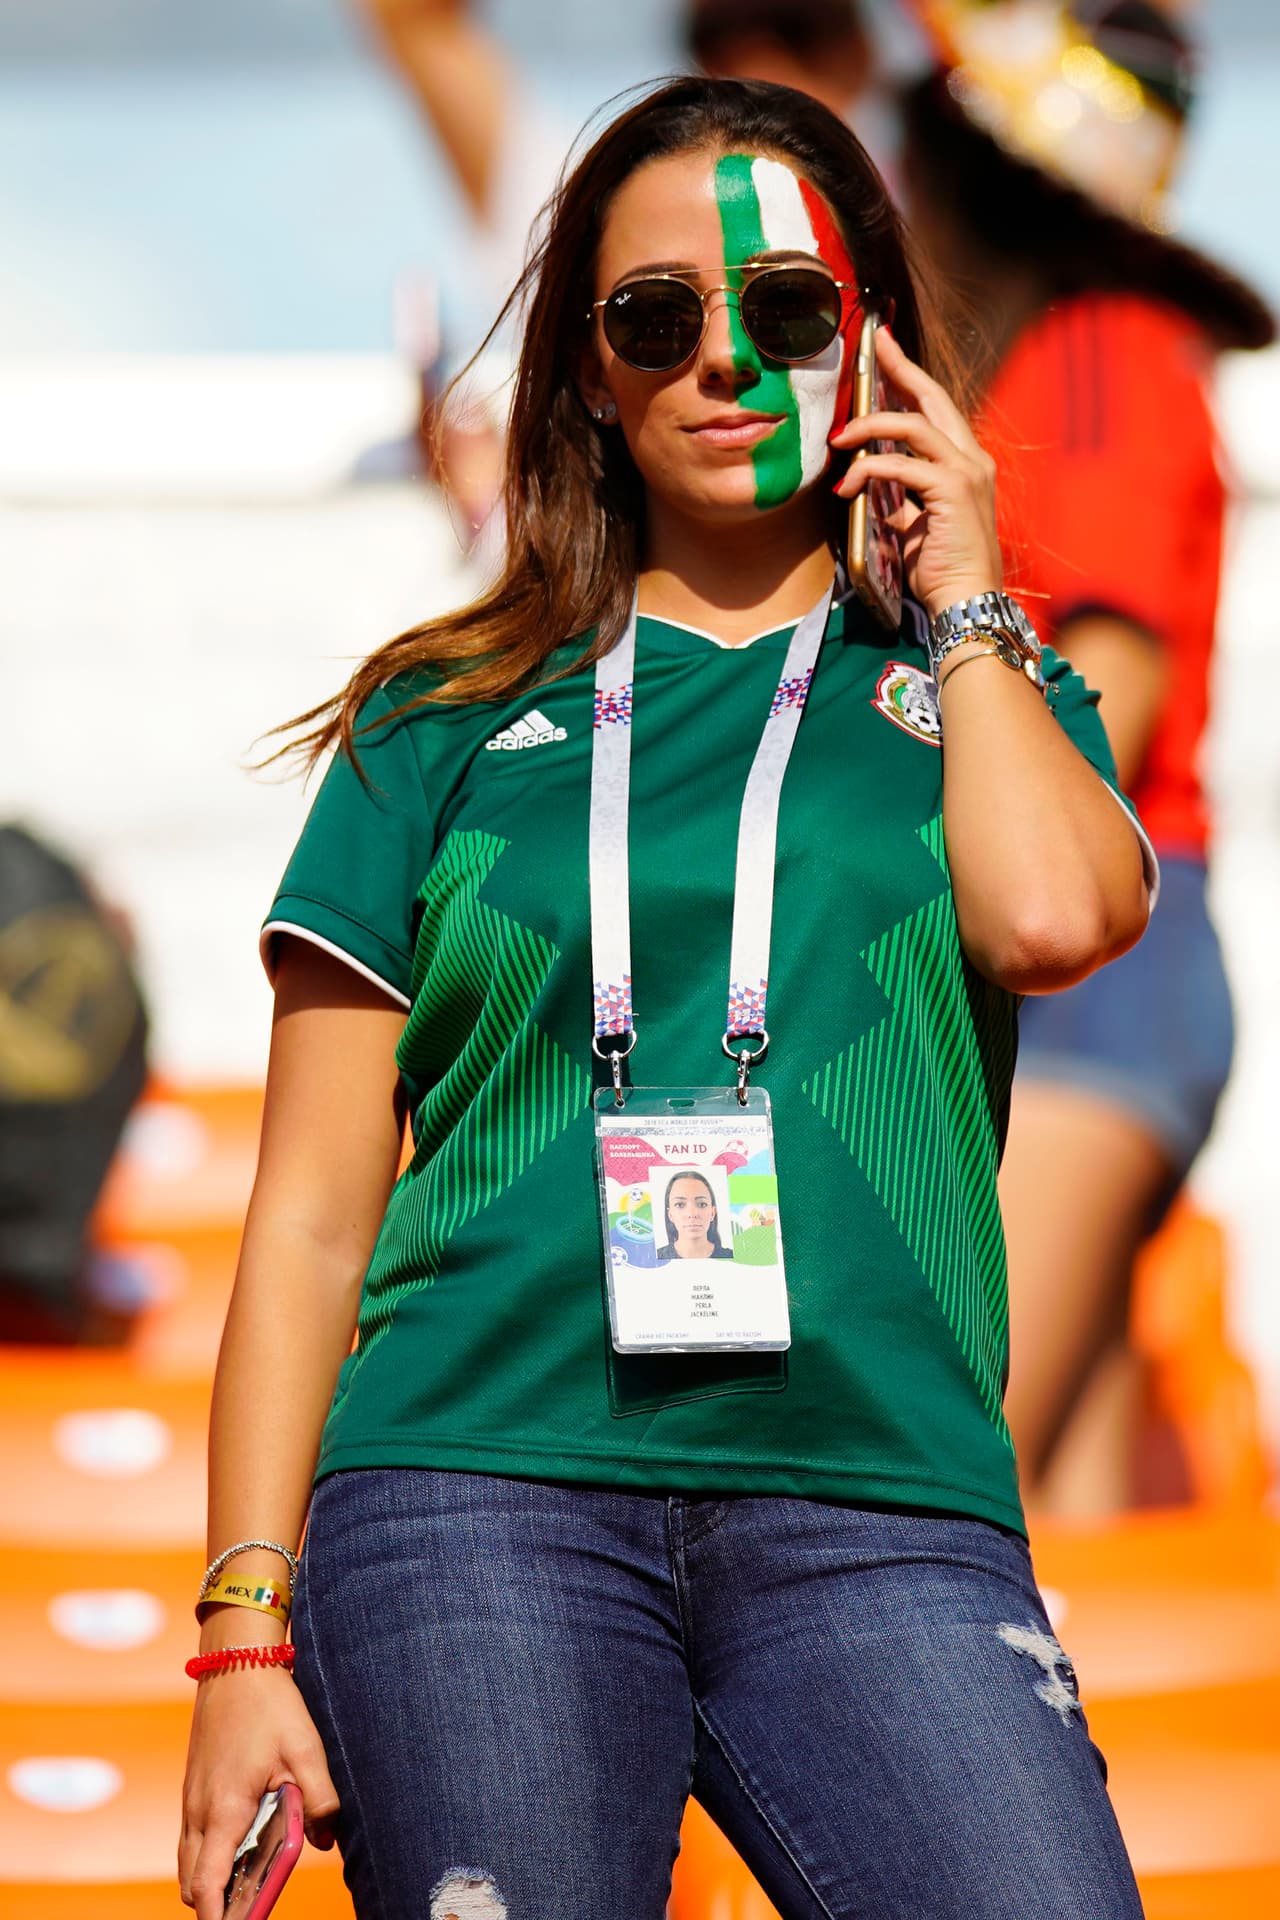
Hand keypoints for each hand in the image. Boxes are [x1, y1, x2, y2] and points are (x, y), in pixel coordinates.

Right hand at [178, 1668, 339, 1919]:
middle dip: (215, 1904)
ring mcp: (191, 1800)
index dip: (218, 1916)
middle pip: (193, 1883)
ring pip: (188, 1862)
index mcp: (224, 1809)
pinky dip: (208, 1856)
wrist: (235, 1662)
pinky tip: (241, 1846)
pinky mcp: (194, 1789)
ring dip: (210, 1881)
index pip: (207, 1884)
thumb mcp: (305, 1749)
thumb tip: (325, 1840)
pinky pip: (192, 1839)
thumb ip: (318, 1798)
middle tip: (250, 1909)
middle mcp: (199, 1811)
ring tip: (248, 1886)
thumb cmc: (269, 1704)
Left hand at [831, 327, 1002, 618]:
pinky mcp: (954, 491)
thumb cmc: (942, 570)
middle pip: (932, 396)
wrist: (966, 601)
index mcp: (965, 463)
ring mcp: (967, 472)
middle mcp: (972, 459)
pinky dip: (870, 469)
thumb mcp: (915, 527)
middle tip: (872, 345)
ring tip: (839, 440)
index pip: (935, 407)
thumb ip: (900, 503)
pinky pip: (903, 465)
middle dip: (898, 367)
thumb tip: (872, 492)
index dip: (909, 375)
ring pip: (914, 425)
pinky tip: (848, 486)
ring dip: (870, 426)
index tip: (885, 349)